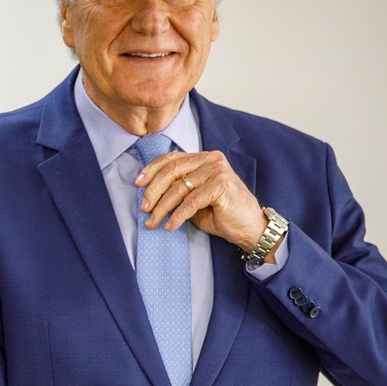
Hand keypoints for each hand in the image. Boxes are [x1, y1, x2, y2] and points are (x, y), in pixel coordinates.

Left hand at [136, 150, 271, 256]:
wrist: (249, 227)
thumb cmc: (220, 213)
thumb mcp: (194, 197)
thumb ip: (177, 189)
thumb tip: (147, 193)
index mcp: (204, 158)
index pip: (172, 159)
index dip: (151, 170)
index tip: (138, 184)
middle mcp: (211, 160)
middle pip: (171, 171)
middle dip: (152, 192)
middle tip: (143, 208)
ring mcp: (217, 171)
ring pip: (178, 188)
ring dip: (161, 208)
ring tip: (152, 222)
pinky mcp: (221, 186)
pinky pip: (190, 202)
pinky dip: (177, 216)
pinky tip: (169, 226)